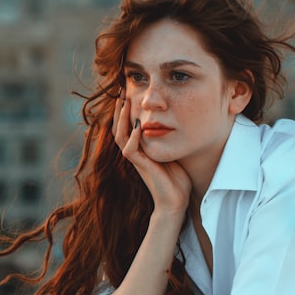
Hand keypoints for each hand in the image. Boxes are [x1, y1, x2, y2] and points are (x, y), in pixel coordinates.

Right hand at [113, 94, 191, 215]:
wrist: (176, 202)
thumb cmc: (176, 179)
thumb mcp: (173, 152)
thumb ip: (168, 139)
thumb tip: (175, 121)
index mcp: (140, 148)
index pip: (126, 126)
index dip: (125, 110)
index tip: (128, 93)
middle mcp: (135, 153)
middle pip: (118, 128)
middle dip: (119, 110)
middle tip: (121, 92)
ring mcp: (137, 160)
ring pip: (120, 136)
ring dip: (121, 120)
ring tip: (124, 104)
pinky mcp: (141, 167)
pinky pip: (130, 150)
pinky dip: (132, 138)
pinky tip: (137, 125)